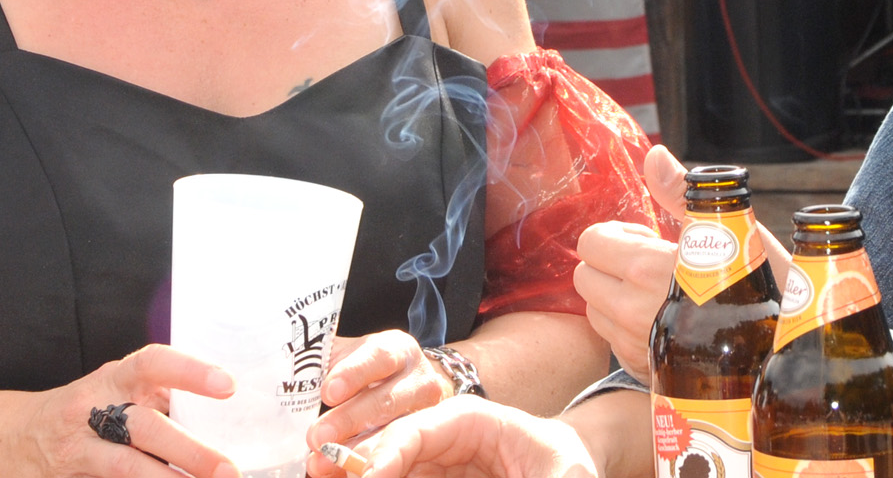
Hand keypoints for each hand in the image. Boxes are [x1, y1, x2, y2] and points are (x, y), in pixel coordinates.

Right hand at [5, 343, 238, 477]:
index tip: (227, 385)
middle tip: (227, 469)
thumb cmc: (86, 409)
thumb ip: (158, 399)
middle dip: (189, 450)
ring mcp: (78, 450)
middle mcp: (93, 411)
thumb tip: (222, 419)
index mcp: (114, 379)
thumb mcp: (117, 390)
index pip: (152, 364)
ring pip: (126, 467)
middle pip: (145, 428)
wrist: (13, 436)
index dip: (189, 371)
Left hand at [305, 331, 456, 473]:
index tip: (328, 392)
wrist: (407, 387)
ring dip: (355, 450)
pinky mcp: (420, 440)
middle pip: (386, 401)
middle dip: (349, 420)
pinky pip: (391, 455)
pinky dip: (363, 465)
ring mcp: (424, 414)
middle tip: (317, 437)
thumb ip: (324, 358)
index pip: (379, 356)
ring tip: (323, 461)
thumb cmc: (367, 369)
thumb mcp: (352, 356)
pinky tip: (342, 472)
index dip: (354, 373)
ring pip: (393, 433)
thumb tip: (283, 361)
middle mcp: (418, 380)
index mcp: (398, 351)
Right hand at [345, 396, 599, 477]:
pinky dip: (372, 477)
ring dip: (353, 470)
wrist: (570, 471)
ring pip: (386, 464)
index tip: (368, 474)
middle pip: (395, 442)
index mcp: (479, 420)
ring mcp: (436, 461)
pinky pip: (396, 477)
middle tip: (322, 472)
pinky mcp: (430, 477)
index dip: (394, 447)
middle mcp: (450, 435)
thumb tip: (488, 475)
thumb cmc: (571, 468)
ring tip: (320, 474)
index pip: (428, 426)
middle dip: (357, 457)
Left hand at [573, 146, 795, 382]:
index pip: (590, 242)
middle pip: (584, 277)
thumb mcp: (731, 228)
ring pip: (595, 311)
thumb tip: (653, 156)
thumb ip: (681, 192)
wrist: (788, 347)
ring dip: (616, 295)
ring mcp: (637, 346)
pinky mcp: (645, 370)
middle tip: (652, 261)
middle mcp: (633, 312)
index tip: (650, 237)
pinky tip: (663, 317)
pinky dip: (627, 326)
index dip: (618, 233)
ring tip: (658, 290)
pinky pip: (613, 342)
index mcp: (647, 269)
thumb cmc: (765, 281)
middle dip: (610, 263)